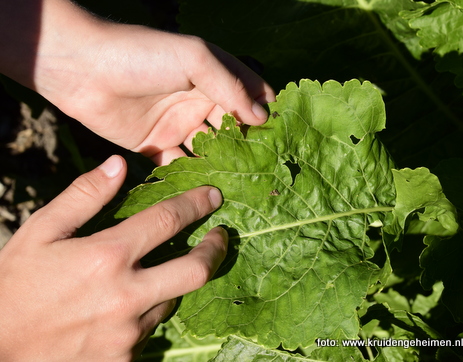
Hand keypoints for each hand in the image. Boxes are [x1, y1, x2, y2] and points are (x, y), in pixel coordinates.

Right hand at [0, 155, 227, 360]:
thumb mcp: (41, 231)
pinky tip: (131, 304)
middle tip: (220, 236)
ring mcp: (128, 332)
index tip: (213, 196)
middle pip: (195, 269)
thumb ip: (84, 195)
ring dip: (174, 280)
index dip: (197, 203)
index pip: (169, 219)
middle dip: (215, 248)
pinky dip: (149, 309)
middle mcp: (126, 295)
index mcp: (107, 256)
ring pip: (173, 299)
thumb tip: (118, 164)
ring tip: (160, 270)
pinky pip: (151, 328)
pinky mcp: (124, 358)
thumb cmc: (15, 286)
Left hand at [26, 0, 276, 164]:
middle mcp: (199, 101)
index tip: (285, 140)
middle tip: (268, 172)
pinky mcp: (154, 145)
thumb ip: (230, 86)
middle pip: (232, 129)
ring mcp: (177, 124)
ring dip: (223, 166)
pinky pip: (179, 164)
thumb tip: (261, 117)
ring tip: (244, 188)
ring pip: (208, 150)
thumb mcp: (195, 58)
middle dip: (248, 148)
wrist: (82, 68)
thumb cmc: (142, 55)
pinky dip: (191, 177)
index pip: (249, 97)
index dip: (267, 116)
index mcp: (212, 76)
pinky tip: (206, 193)